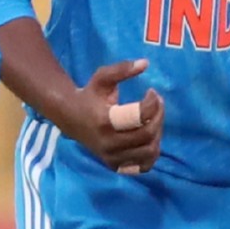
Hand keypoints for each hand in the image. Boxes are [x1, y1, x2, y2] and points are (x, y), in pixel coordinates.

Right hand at [65, 59, 164, 174]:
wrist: (70, 118)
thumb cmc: (90, 95)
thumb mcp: (102, 78)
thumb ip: (121, 69)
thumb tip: (145, 63)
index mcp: (105, 121)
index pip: (141, 116)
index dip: (153, 102)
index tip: (152, 91)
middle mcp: (108, 142)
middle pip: (148, 134)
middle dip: (159, 116)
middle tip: (158, 103)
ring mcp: (111, 156)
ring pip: (149, 151)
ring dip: (158, 132)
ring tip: (153, 119)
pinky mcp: (115, 165)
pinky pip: (143, 165)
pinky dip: (152, 152)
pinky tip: (149, 136)